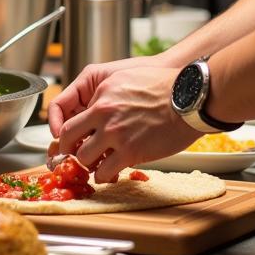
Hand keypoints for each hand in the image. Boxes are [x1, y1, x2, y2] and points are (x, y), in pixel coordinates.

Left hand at [49, 56, 195, 181]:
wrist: (188, 98)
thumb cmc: (163, 86)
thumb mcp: (126, 79)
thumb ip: (107, 96)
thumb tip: (96, 111)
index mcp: (101, 94)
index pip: (69, 119)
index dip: (66, 136)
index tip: (69, 142)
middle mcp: (103, 113)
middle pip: (69, 140)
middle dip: (70, 151)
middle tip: (76, 157)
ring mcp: (115, 133)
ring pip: (84, 158)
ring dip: (89, 164)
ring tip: (97, 165)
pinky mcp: (130, 152)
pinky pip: (105, 172)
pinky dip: (104, 176)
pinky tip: (110, 173)